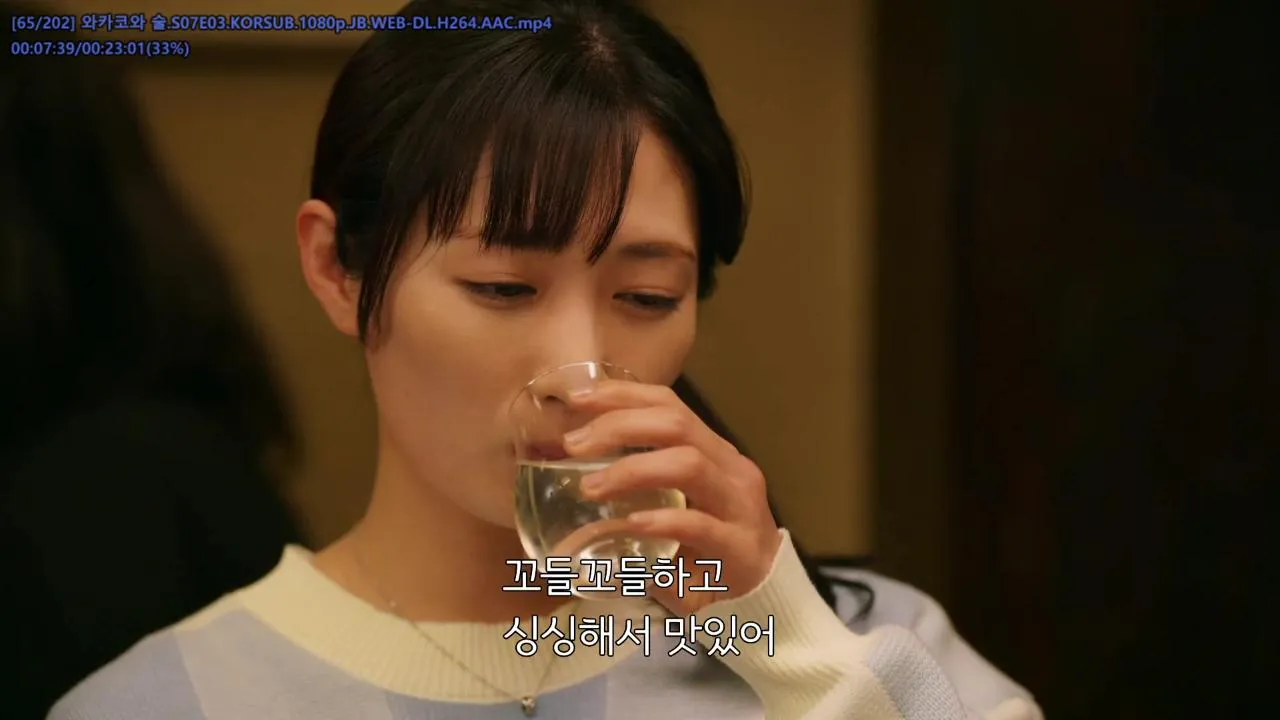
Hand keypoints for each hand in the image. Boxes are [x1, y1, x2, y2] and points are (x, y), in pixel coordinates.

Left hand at [562, 380, 781, 614]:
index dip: (624, 395)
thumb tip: (568, 459)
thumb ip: (640, 477)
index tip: (578, 397)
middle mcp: (730, 469)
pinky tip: (632, 523)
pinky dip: (662, 521)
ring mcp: (739, 507)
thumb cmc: (707, 542)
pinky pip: (699, 525)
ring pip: (688, 465)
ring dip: (632, 470)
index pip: (670, 405)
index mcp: (713, 450)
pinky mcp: (738, 550)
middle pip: (677, 425)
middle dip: (620, 426)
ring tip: (592, 488)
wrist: (763, 592)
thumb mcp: (676, 498)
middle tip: (574, 445)